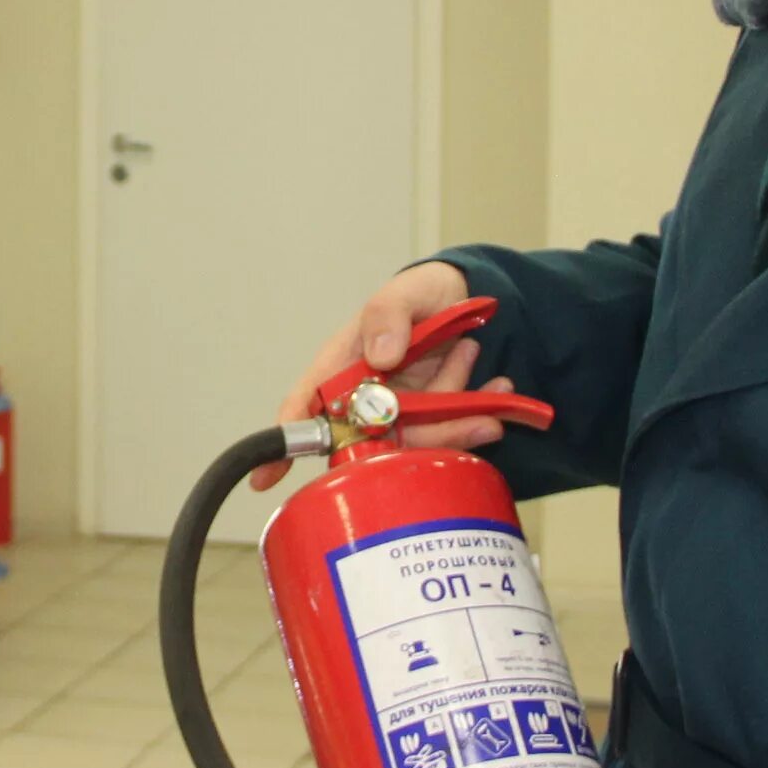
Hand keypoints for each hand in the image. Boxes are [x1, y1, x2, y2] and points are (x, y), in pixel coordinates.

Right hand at [255, 261, 517, 488]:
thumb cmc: (424, 293)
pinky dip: (479, 416)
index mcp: (341, 366)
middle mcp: (364, 400)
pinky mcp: (431, 424)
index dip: (283, 444)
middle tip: (480, 418)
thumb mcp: (407, 291)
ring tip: (496, 387)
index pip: (303, 408)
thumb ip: (388, 313)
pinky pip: (449, 437)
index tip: (268, 476)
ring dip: (462, 421)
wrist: (471, 300)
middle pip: (375, 443)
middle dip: (431, 433)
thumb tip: (381, 354)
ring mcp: (399, 416)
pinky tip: (499, 389)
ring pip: (419, 445)